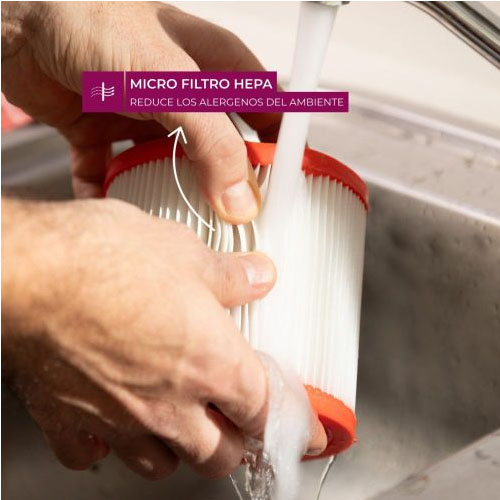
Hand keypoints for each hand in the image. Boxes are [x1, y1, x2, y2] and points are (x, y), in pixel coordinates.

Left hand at [1, 1, 280, 221]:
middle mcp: (183, 97)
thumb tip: (241, 199)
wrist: (17, 23)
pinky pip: (116, 171)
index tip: (279, 196)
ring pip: (168, 168)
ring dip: (168, 195)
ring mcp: (145, 116)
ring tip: (173, 223)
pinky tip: (112, 202)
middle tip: (228, 222)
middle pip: (218, 152)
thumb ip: (213, 143)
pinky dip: (113, 190)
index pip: (265, 117)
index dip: (277, 154)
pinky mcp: (106, 131)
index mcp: (215, 71)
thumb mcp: (171, 83)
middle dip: (223, 187)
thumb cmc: (94, 21)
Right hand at [2, 198, 326, 477]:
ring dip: (180, 451)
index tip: (300, 430)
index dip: (286, 418)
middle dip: (236, 442)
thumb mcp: (184, 252)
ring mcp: (119, 421)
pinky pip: (95, 456)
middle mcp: (170, 404)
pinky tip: (111, 422)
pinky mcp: (70, 422)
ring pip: (164, 466)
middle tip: (236, 422)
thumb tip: (259, 276)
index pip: (265, 409)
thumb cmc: (103, 259)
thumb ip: (229, 275)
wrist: (29, 272)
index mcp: (211, 363)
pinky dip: (109, 447)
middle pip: (221, 454)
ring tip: (181, 425)